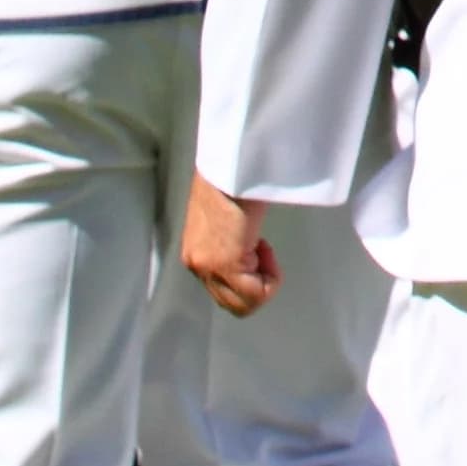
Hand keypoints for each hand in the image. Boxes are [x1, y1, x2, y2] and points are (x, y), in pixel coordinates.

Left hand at [183, 173, 281, 316]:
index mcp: (195, 253)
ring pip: (245, 304)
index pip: (223, 290)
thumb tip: (245, 242)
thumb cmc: (232, 176)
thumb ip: (227, 236)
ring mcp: (208, 267)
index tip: (256, 244)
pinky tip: (264, 246)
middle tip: (263, 251)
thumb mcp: (224, 214)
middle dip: (257, 284)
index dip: (249, 275)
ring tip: (263, 249)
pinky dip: (271, 277)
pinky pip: (256, 293)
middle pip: (233, 303)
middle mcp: (197, 265)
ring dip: (264, 281)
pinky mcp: (224, 263)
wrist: (230, 162)